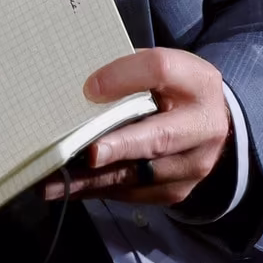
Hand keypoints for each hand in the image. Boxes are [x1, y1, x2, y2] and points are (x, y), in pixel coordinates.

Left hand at [41, 48, 230, 205]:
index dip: (124, 77)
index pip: (161, 71)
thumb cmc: (169, 88)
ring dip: (94, 179)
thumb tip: (77, 88)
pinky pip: (133, 193)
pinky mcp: (178, 190)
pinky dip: (98, 189)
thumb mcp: (156, 70)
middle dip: (120, 147)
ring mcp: (195, 164)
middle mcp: (205, 126)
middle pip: (159, 137)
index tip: (89, 87)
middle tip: (89, 154)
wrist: (208, 123)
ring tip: (55, 180)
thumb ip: (125, 73)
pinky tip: (68, 186)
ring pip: (140, 175)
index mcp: (197, 82)